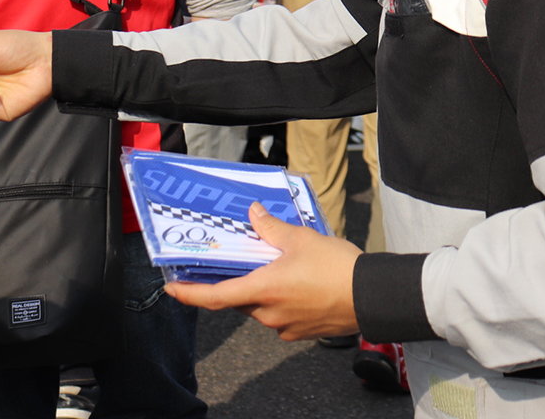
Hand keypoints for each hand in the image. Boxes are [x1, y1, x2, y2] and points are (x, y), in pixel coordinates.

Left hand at [166, 203, 361, 340]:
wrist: (372, 296)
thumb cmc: (336, 268)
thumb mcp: (300, 238)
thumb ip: (271, 227)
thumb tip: (254, 212)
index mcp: (262, 290)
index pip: (215, 296)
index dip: (189, 294)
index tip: (172, 289)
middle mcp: (268, 314)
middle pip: (240, 298)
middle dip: (239, 280)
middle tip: (242, 259)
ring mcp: (285, 326)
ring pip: (260, 307)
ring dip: (262, 289)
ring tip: (278, 266)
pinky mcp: (302, 332)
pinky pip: (280, 316)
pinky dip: (280, 300)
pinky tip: (297, 283)